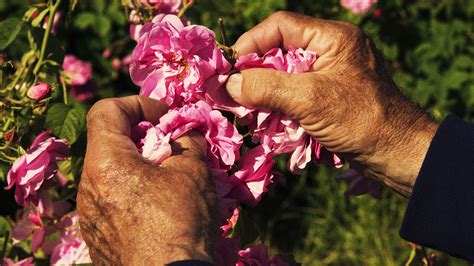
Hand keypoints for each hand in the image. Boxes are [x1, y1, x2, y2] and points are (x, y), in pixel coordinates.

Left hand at [77, 96, 217, 264]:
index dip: (138, 104)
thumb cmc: (181, 223)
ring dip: (141, 166)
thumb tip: (187, 133)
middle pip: (110, 143)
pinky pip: (113, 200)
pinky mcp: (99, 236)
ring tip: (171, 179)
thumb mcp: (194, 171)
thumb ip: (187, 141)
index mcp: (106, 163)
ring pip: (113, 173)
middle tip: (174, 147)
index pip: (106, 111)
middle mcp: (88, 187)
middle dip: (144, 137)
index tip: (166, 117)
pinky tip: (160, 207)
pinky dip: (135, 191)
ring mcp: (90, 214)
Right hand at [226, 12, 437, 196]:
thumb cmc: (360, 120)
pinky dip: (280, 105)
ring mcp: (331, 74)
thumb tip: (227, 84)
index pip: (281, 26)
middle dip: (256, 73)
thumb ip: (266, 87)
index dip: (252, 44)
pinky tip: (269, 121)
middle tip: (235, 93)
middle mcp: (331, 50)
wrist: (399, 154)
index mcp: (333, 37)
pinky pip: (296, 93)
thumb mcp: (309, 100)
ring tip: (249, 111)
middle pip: (280, 51)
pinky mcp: (330, 96)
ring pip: (286, 75)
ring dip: (266, 93)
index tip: (232, 68)